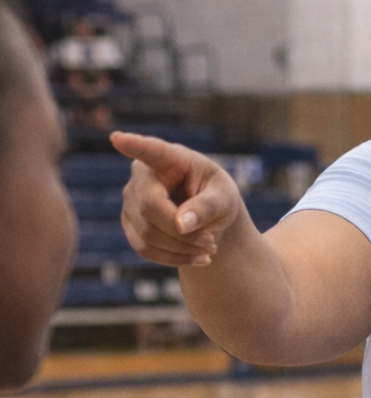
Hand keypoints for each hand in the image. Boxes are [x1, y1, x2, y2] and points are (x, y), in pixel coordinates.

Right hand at [111, 132, 243, 266]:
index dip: (134, 145)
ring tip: (209, 250)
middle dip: (183, 233)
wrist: (210, 218)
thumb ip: (207, 207)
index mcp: (171, 158)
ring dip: (181, 249)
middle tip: (211, 244)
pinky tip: (196, 258)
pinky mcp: (130, 223)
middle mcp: (143, 175)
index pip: (151, 151)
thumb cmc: (218, 198)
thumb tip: (181, 225)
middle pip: (150, 208)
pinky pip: (145, 249)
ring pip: (147, 234)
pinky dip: (172, 258)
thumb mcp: (225, 198)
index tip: (118, 139)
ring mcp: (131, 199)